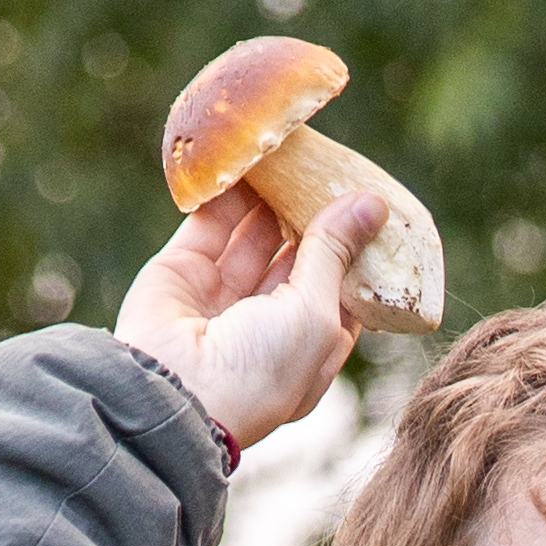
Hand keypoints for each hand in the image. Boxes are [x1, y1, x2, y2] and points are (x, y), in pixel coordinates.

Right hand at [111, 181, 379, 456]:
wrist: (173, 395)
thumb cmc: (260, 371)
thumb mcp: (316, 313)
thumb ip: (336, 253)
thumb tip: (373, 203)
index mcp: (312, 349)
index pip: (341, 290)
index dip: (355, 247)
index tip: (369, 200)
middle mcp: (270, 324)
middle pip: (299, 257)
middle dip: (313, 213)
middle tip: (328, 163)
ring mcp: (225, 297)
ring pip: (255, 235)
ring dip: (272, 196)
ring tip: (292, 150)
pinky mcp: (184, 270)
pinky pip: (210, 223)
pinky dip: (227, 192)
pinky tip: (249, 156)